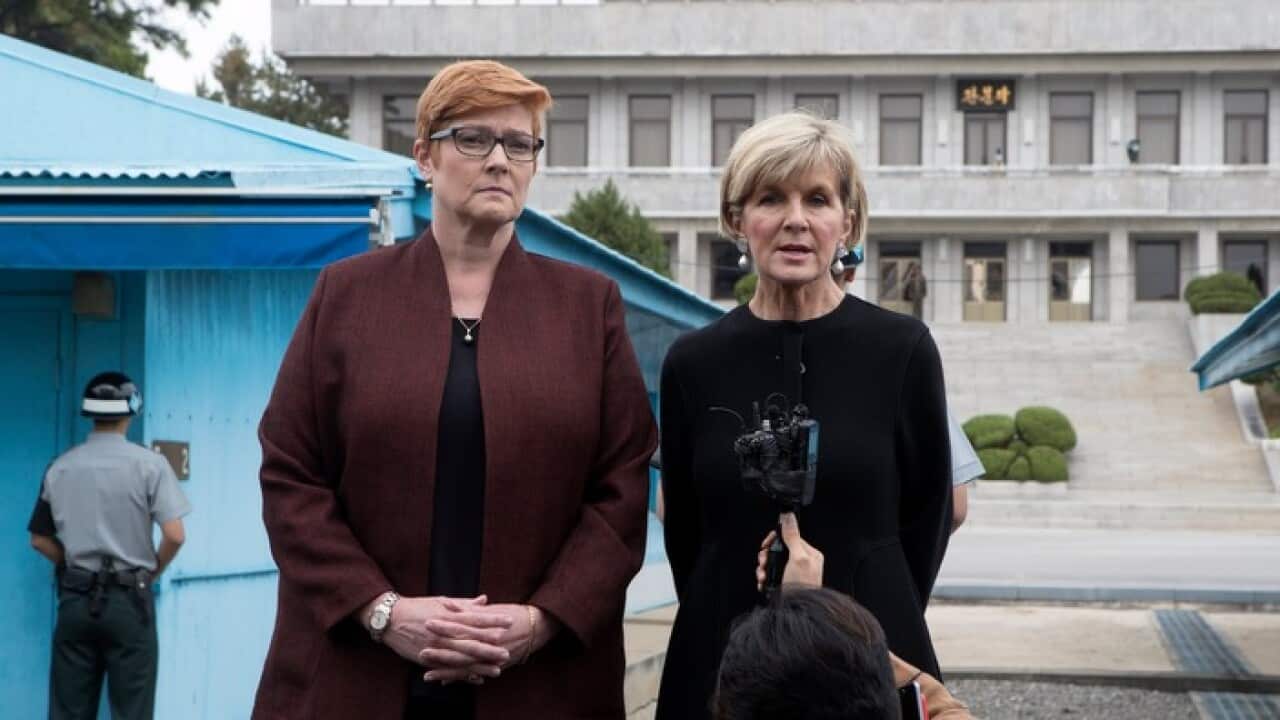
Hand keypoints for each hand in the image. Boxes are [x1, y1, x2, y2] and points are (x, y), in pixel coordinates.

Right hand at [382, 595, 511, 684]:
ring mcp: (435, 647)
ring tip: (497, 670)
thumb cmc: (418, 607)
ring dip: (480, 665)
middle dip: (490, 648)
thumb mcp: (441, 601)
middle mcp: (443, 632)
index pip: (475, 618)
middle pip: (470, 641)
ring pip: (461, 658)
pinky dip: (462, 675)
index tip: (509, 621)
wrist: (390, 619)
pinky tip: (476, 679)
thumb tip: (485, 600)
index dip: (493, 620)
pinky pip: (448, 669)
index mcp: (448, 615)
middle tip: (507, 652)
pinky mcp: (427, 659)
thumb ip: (464, 604)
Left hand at [423, 604, 560, 674]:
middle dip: (440, 652)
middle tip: (421, 652)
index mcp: (487, 626)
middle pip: (461, 649)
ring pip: (466, 667)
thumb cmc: (515, 614)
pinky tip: (446, 681)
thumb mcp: (493, 609)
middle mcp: (489, 644)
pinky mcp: (497, 666)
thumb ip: (469, 609)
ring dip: (446, 671)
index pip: (461, 626)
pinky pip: (475, 674)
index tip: (427, 623)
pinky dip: (460, 678)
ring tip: (427, 675)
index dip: (444, 626)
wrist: (539, 626)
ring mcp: (493, 657)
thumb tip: (447, 605)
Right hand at [756, 512, 823, 589]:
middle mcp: (802, 562)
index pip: (790, 537)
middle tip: (763, 562)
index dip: (775, 539)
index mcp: (809, 553)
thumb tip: (788, 516)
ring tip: (763, 575)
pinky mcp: (784, 582)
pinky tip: (763, 582)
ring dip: (763, 568)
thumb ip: (792, 537)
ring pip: (773, 562)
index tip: (766, 544)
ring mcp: (792, 573)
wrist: (799, 611)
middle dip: (766, 555)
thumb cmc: (803, 586)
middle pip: (779, 549)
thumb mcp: (798, 558)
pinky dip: (764, 577)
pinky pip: (771, 574)